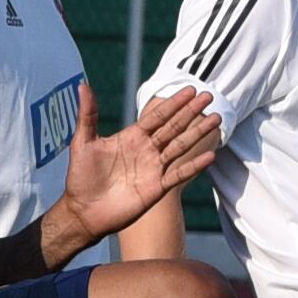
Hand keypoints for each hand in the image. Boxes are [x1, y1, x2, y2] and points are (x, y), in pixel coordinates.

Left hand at [55, 82, 216, 254]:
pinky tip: (210, 156)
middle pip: (174, 127)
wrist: (83, 212)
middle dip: (191, 112)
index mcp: (132, 137)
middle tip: (210, 96)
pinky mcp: (157, 187)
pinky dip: (194, 166)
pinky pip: (179, 174)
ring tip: (216, 120)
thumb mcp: (83, 142)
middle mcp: (146, 150)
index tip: (190, 90)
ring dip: (198, 133)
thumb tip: (83, 85)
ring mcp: (154, 168)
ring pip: (181, 146)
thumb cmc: (80, 177)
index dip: (174, 103)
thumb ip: (88, 115)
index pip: (157, 116)